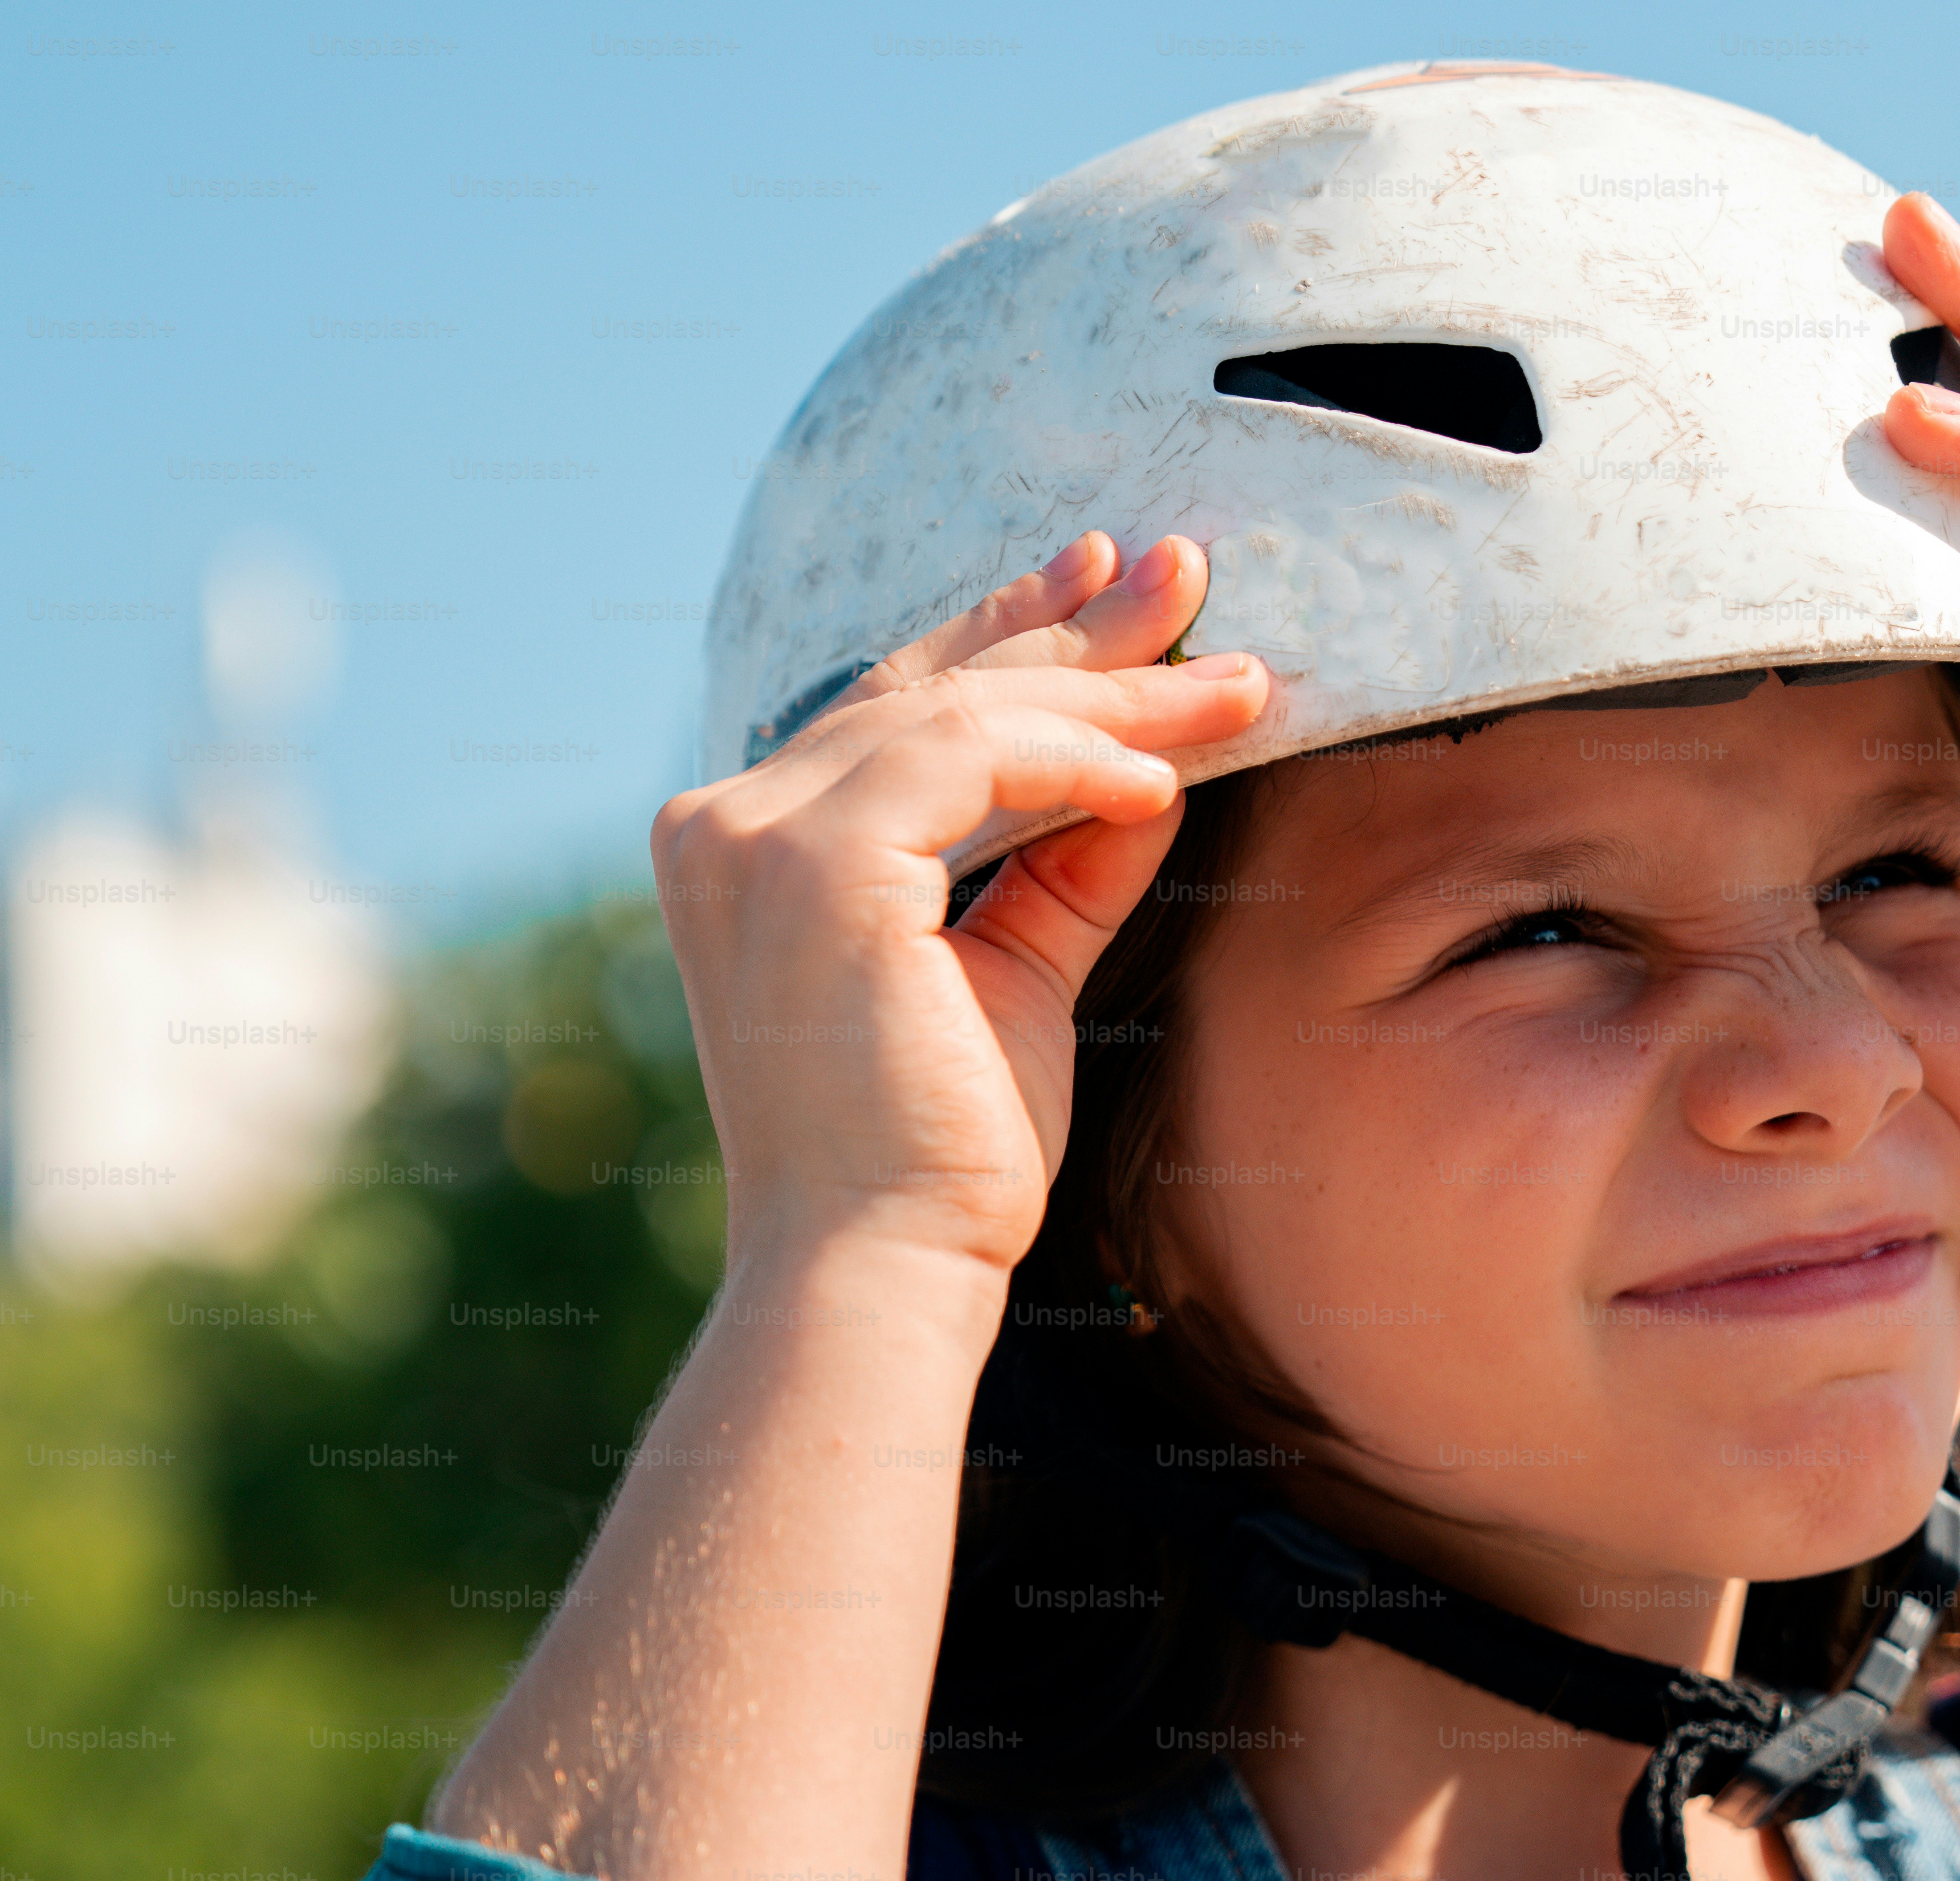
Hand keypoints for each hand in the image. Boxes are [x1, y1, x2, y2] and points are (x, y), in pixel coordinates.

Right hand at [646, 532, 1267, 1274]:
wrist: (884, 1265)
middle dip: (1077, 631)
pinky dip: (1076, 758)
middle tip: (1189, 571)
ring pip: (962, 711)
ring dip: (1112, 693)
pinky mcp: (808, 862)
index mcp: (749, 845)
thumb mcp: (1016, 965)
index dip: (1007, 632)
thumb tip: (1150, 769)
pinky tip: (1160, 782)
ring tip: (1234, 685)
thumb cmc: (943, 1146)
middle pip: (931, 687)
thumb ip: (1063, 860)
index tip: (1105, 579)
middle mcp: (725, 823)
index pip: (896, 708)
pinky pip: (967, 758)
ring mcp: (752, 837)